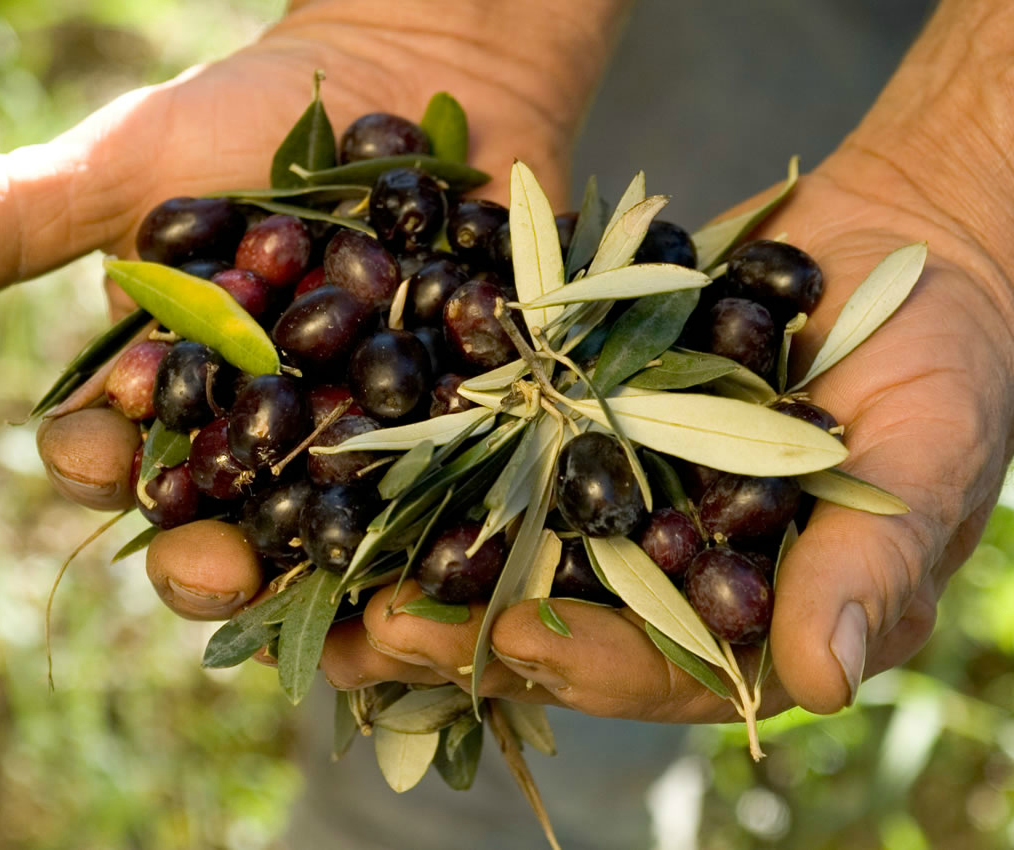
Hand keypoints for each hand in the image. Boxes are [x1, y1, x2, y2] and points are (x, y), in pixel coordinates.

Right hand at [0, 2, 618, 618]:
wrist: (417, 75)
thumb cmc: (261, 119)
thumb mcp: (136, 165)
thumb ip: (16, 217)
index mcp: (169, 396)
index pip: (115, 456)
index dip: (100, 465)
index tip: (99, 455)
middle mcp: (256, 439)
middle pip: (224, 529)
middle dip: (212, 561)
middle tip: (218, 569)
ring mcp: (357, 446)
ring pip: (333, 544)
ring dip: (331, 590)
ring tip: (342, 619)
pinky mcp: (452, 436)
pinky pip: (446, 506)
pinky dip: (443, 544)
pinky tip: (445, 575)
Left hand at [340, 109, 1013, 719]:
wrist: (894, 249)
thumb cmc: (942, 359)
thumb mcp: (923, 455)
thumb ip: (869, 564)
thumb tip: (822, 682)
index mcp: (755, 616)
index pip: (666, 668)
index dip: (594, 664)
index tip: (522, 643)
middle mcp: (670, 576)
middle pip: (562, 630)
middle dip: (467, 637)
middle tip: (375, 630)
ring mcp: (617, 507)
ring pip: (509, 559)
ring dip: (420, 573)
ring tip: (329, 582)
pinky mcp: (576, 435)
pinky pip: (500, 464)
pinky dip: (434, 475)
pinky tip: (360, 479)